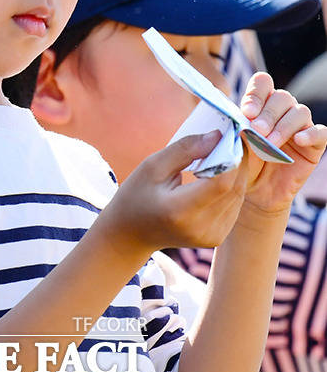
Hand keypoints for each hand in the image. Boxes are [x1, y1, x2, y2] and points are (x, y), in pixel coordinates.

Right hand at [105, 131, 248, 253]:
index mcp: (180, 211)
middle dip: (238, 160)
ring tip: (227, 150)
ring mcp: (210, 236)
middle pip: (234, 189)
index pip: (221, 183)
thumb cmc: (137, 194)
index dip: (232, 157)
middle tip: (233, 137)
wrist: (131, 234)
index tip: (231, 134)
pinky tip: (222, 170)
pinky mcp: (216, 237)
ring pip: (239, 196)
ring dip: (238, 171)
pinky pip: (234, 204)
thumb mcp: (152, 166)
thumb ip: (185, 149)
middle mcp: (200, 228)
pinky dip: (232, 184)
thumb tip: (217, 136)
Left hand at [240, 72, 326, 214]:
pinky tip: (298, 140)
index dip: (256, 93)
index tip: (247, 112)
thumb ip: (241, 126)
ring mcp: (300, 126)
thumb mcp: (239, 142)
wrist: (257, 192)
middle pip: (282, 97)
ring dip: (284, 126)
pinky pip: (320, 132)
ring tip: (271, 143)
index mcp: (261, 103)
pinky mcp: (314, 145)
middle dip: (268, 113)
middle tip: (257, 130)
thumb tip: (243, 115)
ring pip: (300, 112)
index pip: (263, 83)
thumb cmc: (245, 163)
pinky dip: (310, 134)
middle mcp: (282, 110)